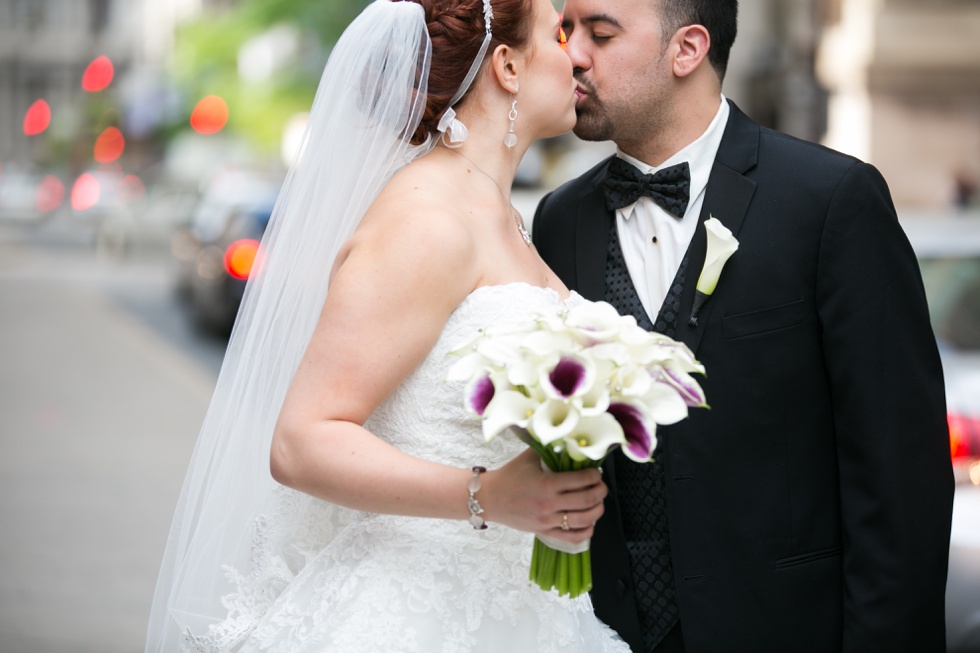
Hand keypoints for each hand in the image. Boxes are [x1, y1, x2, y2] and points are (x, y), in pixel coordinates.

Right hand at [479, 449, 605, 543]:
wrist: (489, 498)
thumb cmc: (509, 476)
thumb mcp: (529, 458)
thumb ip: (549, 448)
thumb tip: (567, 439)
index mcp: (547, 483)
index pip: (581, 480)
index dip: (595, 475)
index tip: (597, 472)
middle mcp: (549, 503)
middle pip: (587, 500)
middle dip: (601, 492)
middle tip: (602, 486)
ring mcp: (547, 520)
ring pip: (583, 520)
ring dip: (597, 511)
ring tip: (599, 503)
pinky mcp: (544, 532)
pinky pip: (571, 537)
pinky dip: (586, 532)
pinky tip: (589, 523)